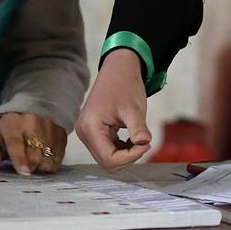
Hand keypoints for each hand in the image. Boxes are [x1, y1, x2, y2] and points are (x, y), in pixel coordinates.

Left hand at [0, 112, 65, 175]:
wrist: (27, 113)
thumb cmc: (7, 131)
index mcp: (12, 125)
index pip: (16, 143)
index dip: (20, 159)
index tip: (24, 172)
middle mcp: (33, 123)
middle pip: (35, 154)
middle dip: (30, 167)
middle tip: (25, 168)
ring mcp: (49, 127)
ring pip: (48, 157)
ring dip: (41, 166)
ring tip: (33, 160)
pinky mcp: (61, 133)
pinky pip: (59, 157)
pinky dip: (51, 162)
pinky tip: (43, 157)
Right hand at [75, 48, 150, 171]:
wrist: (118, 68)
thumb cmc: (124, 84)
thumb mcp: (134, 109)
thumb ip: (138, 129)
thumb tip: (145, 143)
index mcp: (90, 127)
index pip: (109, 159)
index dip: (130, 157)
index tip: (146, 143)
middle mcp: (84, 132)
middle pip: (107, 161)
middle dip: (128, 156)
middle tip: (143, 140)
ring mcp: (86, 132)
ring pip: (107, 157)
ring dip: (125, 152)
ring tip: (137, 135)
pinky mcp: (92, 130)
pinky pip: (106, 149)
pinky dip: (121, 147)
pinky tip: (130, 135)